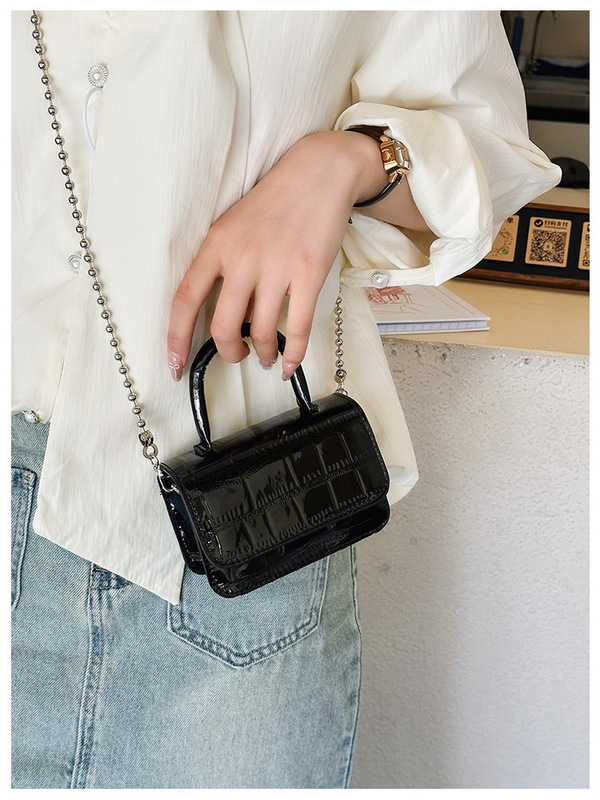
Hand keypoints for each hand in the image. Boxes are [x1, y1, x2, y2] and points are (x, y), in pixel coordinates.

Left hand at [166, 130, 421, 379]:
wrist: (318, 173)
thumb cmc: (274, 202)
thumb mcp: (233, 227)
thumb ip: (223, 266)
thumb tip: (226, 313)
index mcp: (216, 245)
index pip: (185, 299)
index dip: (176, 339)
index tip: (175, 365)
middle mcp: (242, 258)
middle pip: (222, 326)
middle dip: (228, 353)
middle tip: (238, 355)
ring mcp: (276, 267)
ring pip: (260, 331)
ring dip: (263, 353)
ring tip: (267, 356)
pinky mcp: (309, 274)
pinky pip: (297, 328)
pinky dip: (293, 354)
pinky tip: (290, 364)